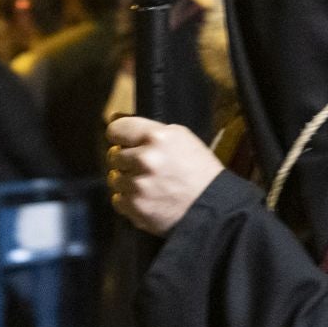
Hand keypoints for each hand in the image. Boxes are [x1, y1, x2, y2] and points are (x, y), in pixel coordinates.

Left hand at [107, 118, 223, 236]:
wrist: (214, 207)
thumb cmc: (199, 171)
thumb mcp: (181, 137)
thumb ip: (148, 129)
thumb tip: (114, 119)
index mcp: (156, 137)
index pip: (116, 129)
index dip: (120, 136)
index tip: (124, 142)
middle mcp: (145, 160)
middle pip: (113, 156)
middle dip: (126, 161)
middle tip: (144, 167)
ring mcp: (139, 186)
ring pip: (114, 179)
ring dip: (127, 181)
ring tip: (149, 184)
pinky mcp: (136, 207)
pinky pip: (118, 200)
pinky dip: (129, 200)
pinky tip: (147, 198)